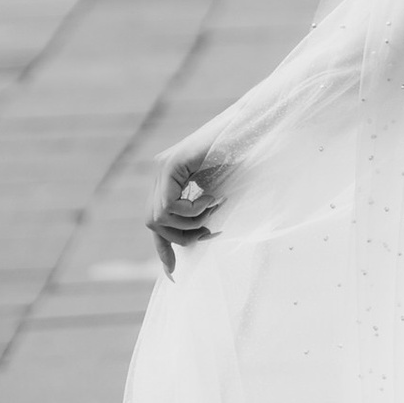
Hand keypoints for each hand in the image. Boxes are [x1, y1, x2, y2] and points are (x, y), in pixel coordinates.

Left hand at [148, 142, 229, 274]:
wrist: (249, 129)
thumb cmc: (240, 159)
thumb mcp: (215, 193)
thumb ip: (200, 212)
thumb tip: (196, 240)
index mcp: (168, 180)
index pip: (156, 220)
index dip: (163, 248)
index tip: (172, 273)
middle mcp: (159, 173)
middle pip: (154, 223)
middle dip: (183, 235)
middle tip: (210, 230)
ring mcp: (161, 167)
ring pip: (159, 217)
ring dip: (191, 222)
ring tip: (214, 206)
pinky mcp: (170, 165)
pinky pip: (169, 206)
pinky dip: (192, 211)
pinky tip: (212, 197)